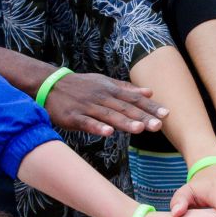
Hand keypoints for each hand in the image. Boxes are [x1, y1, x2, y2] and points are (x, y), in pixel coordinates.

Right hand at [45, 73, 166, 136]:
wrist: (49, 84)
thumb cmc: (80, 86)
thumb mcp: (104, 83)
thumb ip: (127, 89)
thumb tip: (149, 92)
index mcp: (110, 90)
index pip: (134, 99)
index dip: (150, 107)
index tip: (166, 114)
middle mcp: (101, 98)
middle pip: (124, 109)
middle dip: (142, 117)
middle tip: (158, 125)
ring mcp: (87, 107)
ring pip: (108, 115)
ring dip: (124, 123)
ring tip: (140, 129)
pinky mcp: (73, 117)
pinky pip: (87, 122)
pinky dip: (97, 127)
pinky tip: (108, 133)